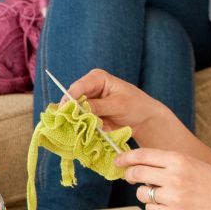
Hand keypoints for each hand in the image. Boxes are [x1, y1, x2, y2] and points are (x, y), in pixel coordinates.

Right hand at [67, 68, 187, 149]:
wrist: (145, 119)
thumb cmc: (136, 105)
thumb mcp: (118, 105)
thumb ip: (98, 106)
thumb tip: (79, 109)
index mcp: (96, 78)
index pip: (78, 87)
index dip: (70, 98)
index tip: (65, 110)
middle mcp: (89, 88)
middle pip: (73, 99)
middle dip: (74, 112)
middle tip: (74, 123)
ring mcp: (88, 102)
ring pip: (75, 111)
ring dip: (80, 121)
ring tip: (88, 129)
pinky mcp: (89, 114)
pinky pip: (81, 120)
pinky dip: (85, 127)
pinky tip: (93, 131)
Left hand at [117, 147, 210, 209]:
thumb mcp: (192, 162)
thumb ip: (167, 161)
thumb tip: (140, 161)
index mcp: (178, 160)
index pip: (142, 155)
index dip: (125, 157)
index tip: (119, 161)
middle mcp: (175, 177)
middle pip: (136, 173)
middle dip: (129, 175)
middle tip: (131, 177)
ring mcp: (174, 197)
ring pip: (141, 193)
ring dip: (144, 193)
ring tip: (160, 194)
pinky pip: (150, 209)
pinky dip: (154, 208)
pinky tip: (166, 205)